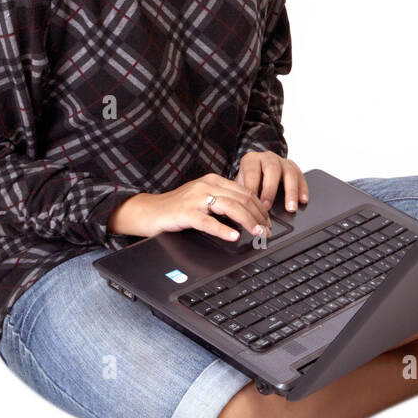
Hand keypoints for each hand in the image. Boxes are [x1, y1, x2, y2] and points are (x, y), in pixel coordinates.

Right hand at [108, 173, 273, 242]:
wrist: (150, 211)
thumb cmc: (178, 207)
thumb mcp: (204, 199)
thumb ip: (223, 201)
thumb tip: (248, 213)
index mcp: (213, 180)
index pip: (244, 191)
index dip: (260, 207)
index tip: (268, 221)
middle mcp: (206, 186)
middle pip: (241, 198)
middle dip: (258, 216)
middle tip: (267, 231)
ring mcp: (195, 198)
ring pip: (229, 207)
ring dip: (247, 221)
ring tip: (257, 233)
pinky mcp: (185, 213)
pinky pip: (207, 221)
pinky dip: (223, 229)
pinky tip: (233, 236)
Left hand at [234, 150, 309, 213]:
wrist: (255, 170)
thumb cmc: (247, 179)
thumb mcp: (240, 184)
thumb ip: (241, 193)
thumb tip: (241, 210)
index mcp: (251, 160)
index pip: (252, 172)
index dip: (253, 187)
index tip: (253, 203)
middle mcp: (267, 158)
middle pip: (272, 170)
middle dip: (270, 190)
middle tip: (267, 207)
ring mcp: (282, 161)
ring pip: (289, 172)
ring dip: (291, 192)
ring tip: (291, 208)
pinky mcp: (293, 167)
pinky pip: (300, 176)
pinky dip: (302, 189)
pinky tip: (303, 200)